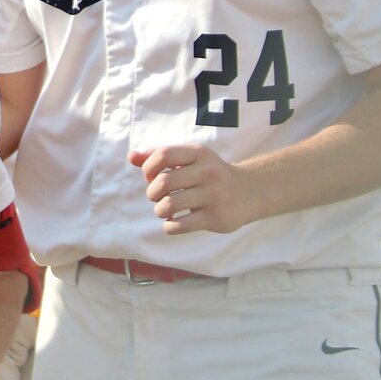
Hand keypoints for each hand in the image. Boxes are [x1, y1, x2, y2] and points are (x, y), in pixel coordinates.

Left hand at [129, 144, 259, 234]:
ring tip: (164, 209)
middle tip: (156, 196)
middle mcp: (208, 172)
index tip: (151, 177)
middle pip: (163, 182)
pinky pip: (180, 225)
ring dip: (159, 210)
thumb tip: (131, 156)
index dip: (148, 168)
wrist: (250, 192)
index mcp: (198, 153)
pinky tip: (173, 221)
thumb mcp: (189, 159)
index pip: (162, 155)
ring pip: (169, 205)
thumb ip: (159, 157)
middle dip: (151, 192)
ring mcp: (213, 196)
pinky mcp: (216, 218)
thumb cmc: (208, 174)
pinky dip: (169, 226)